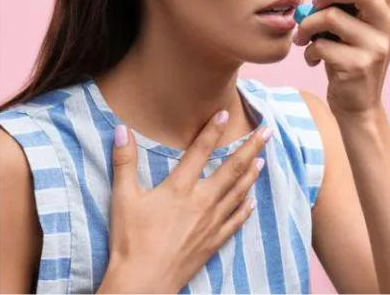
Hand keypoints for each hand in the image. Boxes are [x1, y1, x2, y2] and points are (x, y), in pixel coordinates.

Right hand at [98, 111, 272, 292]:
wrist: (144, 282)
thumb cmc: (130, 241)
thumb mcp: (122, 198)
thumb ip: (124, 162)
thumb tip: (122, 130)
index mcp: (180, 188)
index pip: (200, 151)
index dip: (212, 130)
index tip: (225, 113)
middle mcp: (202, 201)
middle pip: (232, 168)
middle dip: (251, 147)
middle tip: (267, 132)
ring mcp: (212, 222)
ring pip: (238, 192)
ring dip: (252, 174)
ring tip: (263, 159)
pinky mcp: (214, 241)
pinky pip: (236, 221)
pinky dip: (246, 208)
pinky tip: (253, 201)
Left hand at [292, 0, 389, 120]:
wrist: (356, 106)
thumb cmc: (349, 61)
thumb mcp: (355, 30)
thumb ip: (347, 7)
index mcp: (389, 14)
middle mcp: (389, 27)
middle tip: (316, 4)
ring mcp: (376, 47)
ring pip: (332, 18)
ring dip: (308, 25)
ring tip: (304, 36)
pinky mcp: (359, 66)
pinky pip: (322, 44)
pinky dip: (310, 49)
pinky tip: (313, 58)